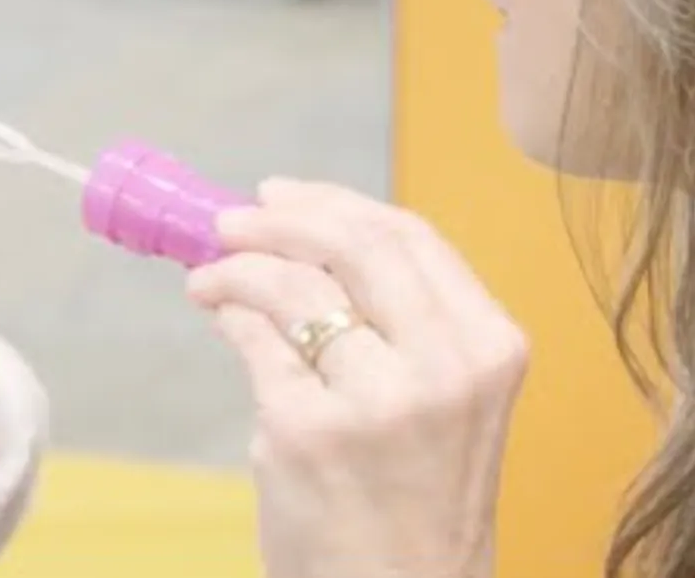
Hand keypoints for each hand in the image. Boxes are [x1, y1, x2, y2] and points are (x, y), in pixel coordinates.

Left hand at [183, 179, 527, 577]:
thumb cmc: (416, 500)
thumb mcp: (446, 403)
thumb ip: (397, 321)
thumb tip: (299, 237)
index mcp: (488, 347)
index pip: (408, 236)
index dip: (331, 203)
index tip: (280, 195)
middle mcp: (443, 368)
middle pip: (351, 244)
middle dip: (276, 220)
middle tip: (228, 221)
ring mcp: (373, 399)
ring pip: (290, 287)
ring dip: (234, 268)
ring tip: (206, 277)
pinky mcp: (305, 430)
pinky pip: (253, 342)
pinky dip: (227, 315)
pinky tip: (219, 317)